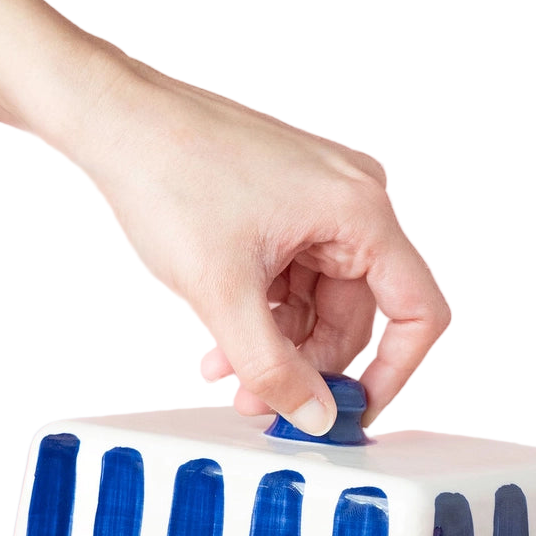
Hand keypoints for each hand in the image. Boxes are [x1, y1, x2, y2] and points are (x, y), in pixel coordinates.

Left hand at [66, 50, 451, 433]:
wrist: (117, 120)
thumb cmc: (168, 174)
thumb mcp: (222, 294)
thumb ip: (272, 368)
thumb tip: (313, 415)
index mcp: (360, 211)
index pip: (418, 311)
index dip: (393, 372)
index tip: (353, 409)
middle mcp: (352, 199)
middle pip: (360, 314)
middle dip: (308, 364)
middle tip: (262, 399)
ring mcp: (320, 198)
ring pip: (320, 301)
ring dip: (277, 342)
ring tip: (225, 364)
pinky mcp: (289, 202)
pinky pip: (296, 276)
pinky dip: (265, 311)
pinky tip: (222, 335)